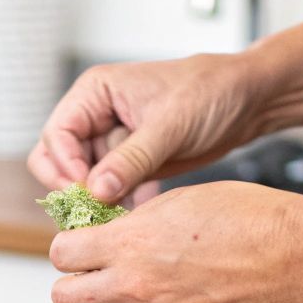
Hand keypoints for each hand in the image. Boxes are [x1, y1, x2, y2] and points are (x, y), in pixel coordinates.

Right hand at [27, 52, 273, 203]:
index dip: (65, 166)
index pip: (56, 135)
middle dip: (74, 187)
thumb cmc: (211, 91)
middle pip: (58, 161)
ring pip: (82, 181)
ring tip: (125, 212)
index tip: (86, 191)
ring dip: (98, 200)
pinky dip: (120, 203)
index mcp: (95, 93)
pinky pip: (109, 191)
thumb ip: (130, 159)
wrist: (246, 100)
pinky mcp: (129, 164)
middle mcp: (95, 117)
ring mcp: (111, 143)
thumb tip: (95, 190)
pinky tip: (144, 205)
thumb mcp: (169, 126)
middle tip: (98, 209)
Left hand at [48, 182, 302, 302]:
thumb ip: (135, 224)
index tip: (81, 246)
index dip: (69, 248)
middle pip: (64, 299)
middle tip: (92, 276)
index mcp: (131, 242)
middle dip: (73, 285)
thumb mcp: (181, 201)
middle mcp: (136, 284)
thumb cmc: (250, 220)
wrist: (298, 258)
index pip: (61, 254)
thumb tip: (109, 236)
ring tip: (121, 298)